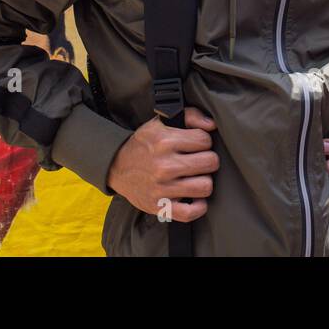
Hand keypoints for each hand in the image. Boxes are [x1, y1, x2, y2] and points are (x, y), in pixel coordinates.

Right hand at [107, 106, 217, 221]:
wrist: (116, 167)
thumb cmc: (144, 144)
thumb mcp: (161, 122)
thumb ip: (190, 115)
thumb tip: (212, 124)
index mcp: (165, 141)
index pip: (205, 140)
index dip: (204, 141)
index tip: (195, 145)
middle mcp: (164, 165)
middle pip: (210, 162)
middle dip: (207, 160)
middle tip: (198, 161)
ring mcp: (162, 188)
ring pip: (205, 186)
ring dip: (203, 181)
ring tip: (195, 177)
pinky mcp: (160, 207)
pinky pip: (190, 213)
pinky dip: (199, 207)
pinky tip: (195, 198)